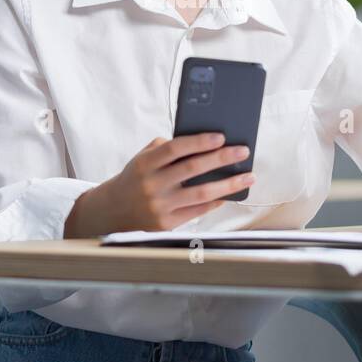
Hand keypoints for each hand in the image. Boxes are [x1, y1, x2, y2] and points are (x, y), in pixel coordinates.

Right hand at [63, 133, 254, 237]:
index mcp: (145, 164)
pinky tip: (230, 194)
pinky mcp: (166, 224)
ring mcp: (160, 206)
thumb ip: (166, 149)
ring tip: (248, 176)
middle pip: (192, 169)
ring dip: (228, 184)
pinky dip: (216, 201)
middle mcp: (152, 185)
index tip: (221, 137)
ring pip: (201, 193)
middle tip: (243, 151)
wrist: (113, 211)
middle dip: (222, 159)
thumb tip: (203, 144)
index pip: (175, 148)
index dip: (199, 141)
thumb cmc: (136, 179)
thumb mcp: (142, 159)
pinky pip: (198, 211)